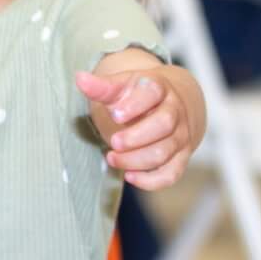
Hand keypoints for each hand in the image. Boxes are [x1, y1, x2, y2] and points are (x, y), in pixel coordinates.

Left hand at [78, 67, 196, 190]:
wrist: (172, 104)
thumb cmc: (140, 95)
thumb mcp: (122, 85)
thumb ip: (102, 86)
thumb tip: (80, 79)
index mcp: (159, 89)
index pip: (152, 93)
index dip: (135, 105)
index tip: (115, 115)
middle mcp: (175, 112)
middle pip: (163, 125)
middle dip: (136, 137)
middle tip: (113, 142)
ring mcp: (180, 136)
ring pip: (164, 152)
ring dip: (136, 159)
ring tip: (111, 158)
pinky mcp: (180, 158)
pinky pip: (171, 174)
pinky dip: (150, 180)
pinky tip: (129, 176)